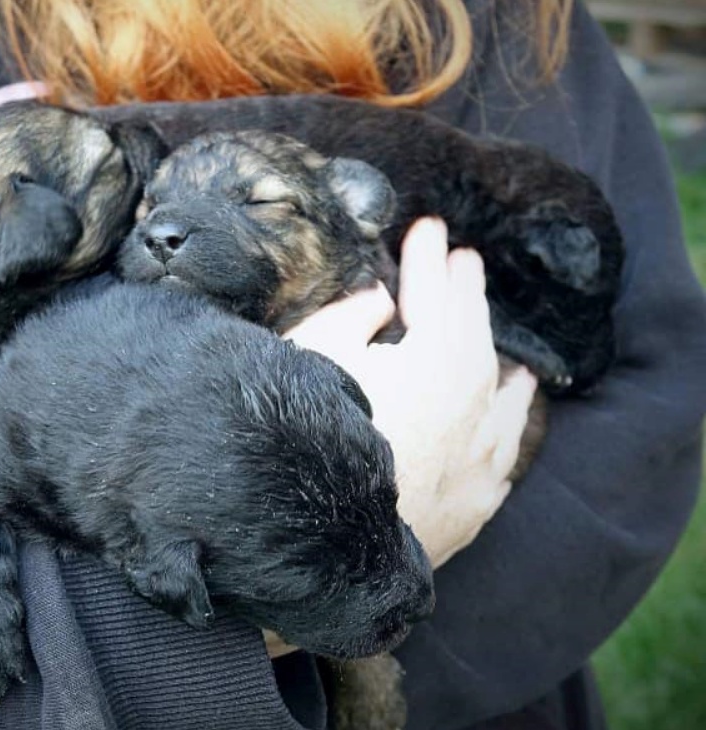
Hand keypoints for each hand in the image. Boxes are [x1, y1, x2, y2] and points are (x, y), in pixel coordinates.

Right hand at [283, 218, 536, 567]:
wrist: (326, 547)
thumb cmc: (311, 441)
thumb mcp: (313, 358)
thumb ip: (348, 317)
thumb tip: (379, 300)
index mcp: (436, 359)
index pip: (434, 293)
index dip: (426, 258)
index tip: (427, 226)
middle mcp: (471, 403)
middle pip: (475, 335)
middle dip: (467, 294)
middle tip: (464, 261)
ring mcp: (479, 457)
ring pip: (502, 398)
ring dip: (503, 366)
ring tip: (513, 357)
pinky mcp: (474, 503)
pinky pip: (503, 452)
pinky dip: (507, 426)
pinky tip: (507, 422)